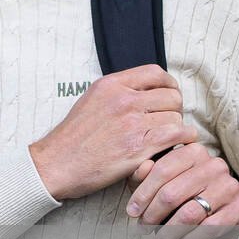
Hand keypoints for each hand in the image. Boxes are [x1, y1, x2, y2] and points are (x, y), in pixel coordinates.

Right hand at [29, 65, 198, 200]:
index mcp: (111, 85)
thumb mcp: (90, 101)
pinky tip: (176, 145)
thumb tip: (145, 92)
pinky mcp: (138, 147)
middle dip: (174, 109)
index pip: (155, 73)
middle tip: (167, 122)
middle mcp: (123, 100)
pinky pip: (176, 135)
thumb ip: (117, 92)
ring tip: (167, 138)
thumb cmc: (72, 138)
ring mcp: (132, 124)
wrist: (56, 164)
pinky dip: (182, 140)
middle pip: (171, 96)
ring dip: (176, 128)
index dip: (169, 85)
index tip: (169, 96)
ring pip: (175, 117)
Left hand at [126, 142, 238, 238]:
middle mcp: (215, 165)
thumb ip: (145, 174)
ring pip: (189, 214)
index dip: (142, 194)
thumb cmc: (181, 196)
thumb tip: (142, 168)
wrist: (217, 214)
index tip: (132, 212)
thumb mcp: (159, 182)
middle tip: (143, 230)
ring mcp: (230, 186)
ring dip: (168, 233)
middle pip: (172, 194)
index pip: (161, 171)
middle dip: (152, 216)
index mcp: (194, 151)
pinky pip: (208, 229)